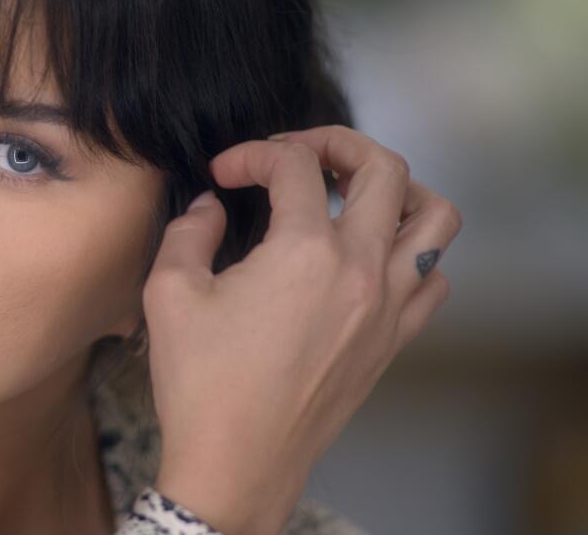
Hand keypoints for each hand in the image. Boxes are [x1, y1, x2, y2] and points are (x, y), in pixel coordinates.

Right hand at [144, 124, 462, 534]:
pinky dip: (411, 251)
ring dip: (399, 190)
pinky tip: (366, 257)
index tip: (223, 174)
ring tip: (353, 195)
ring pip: (435, 218)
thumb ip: (189, 231)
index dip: (253, 153)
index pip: (294, 165)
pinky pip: (433, 277)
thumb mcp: (169, 294)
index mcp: (304, 251)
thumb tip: (210, 206)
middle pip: (384, 168)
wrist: (237, 462)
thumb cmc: (200, 381)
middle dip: (337, 143)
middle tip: (296, 155)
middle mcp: (361, 268)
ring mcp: (388, 305)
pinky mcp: (394, 339)